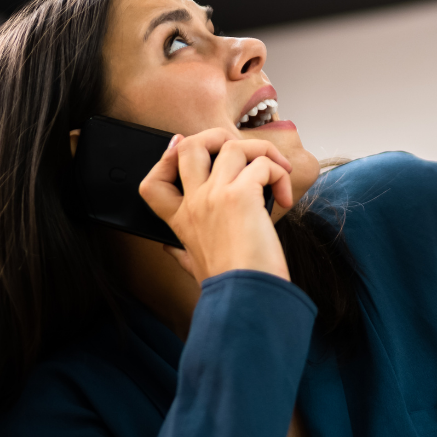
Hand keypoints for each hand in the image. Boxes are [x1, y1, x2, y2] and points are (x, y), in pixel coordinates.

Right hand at [138, 128, 293, 283]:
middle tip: (245, 154)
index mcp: (181, 221)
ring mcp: (215, 196)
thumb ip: (180, 254)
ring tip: (278, 174)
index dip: (164, 157)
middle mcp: (194, 203)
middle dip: (216, 137)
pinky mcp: (241, 195)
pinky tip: (285, 199)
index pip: (152, 182)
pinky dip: (279, 173)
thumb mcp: (194, 269)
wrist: (247, 299)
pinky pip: (263, 164)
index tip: (180, 146)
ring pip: (232, 146)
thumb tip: (169, 250)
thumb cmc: (231, 286)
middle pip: (189, 146)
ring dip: (262, 153)